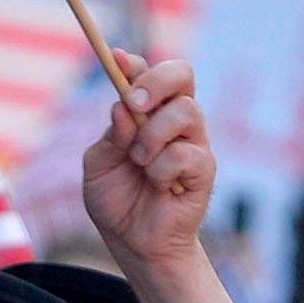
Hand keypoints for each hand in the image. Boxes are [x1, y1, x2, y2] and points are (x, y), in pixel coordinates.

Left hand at [78, 54, 216, 271]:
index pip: (150, 73)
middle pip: (182, 74)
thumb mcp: (99, 164)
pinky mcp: (204, 170)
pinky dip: (162, 169)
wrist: (134, 243)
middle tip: (135, 104)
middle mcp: (174, 121)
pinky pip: (186, 154)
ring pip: (186, 111)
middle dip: (157, 81)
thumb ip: (111, 136)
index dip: (135, 63)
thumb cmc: (117, 201)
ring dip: (153, 136)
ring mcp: (193, 142)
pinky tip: (158, 186)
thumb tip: (123, 108)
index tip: (114, 59)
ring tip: (139, 161)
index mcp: (148, 113)